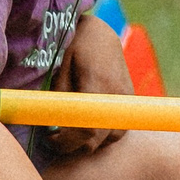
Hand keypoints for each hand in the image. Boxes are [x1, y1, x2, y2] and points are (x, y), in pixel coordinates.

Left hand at [38, 13, 131, 158]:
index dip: (67, 141)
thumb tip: (52, 128)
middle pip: (98, 139)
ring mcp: (126, 100)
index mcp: (98, 84)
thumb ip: (60, 99)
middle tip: (54, 137)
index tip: (49, 138)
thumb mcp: (61, 69)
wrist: (101, 35)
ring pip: (110, 139)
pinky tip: (87, 124)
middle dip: (74, 145)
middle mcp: (117, 96)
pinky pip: (119, 129)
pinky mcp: (130, 102)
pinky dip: (103, 134)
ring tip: (70, 130)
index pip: (87, 129)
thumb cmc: (75, 47)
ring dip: (90, 141)